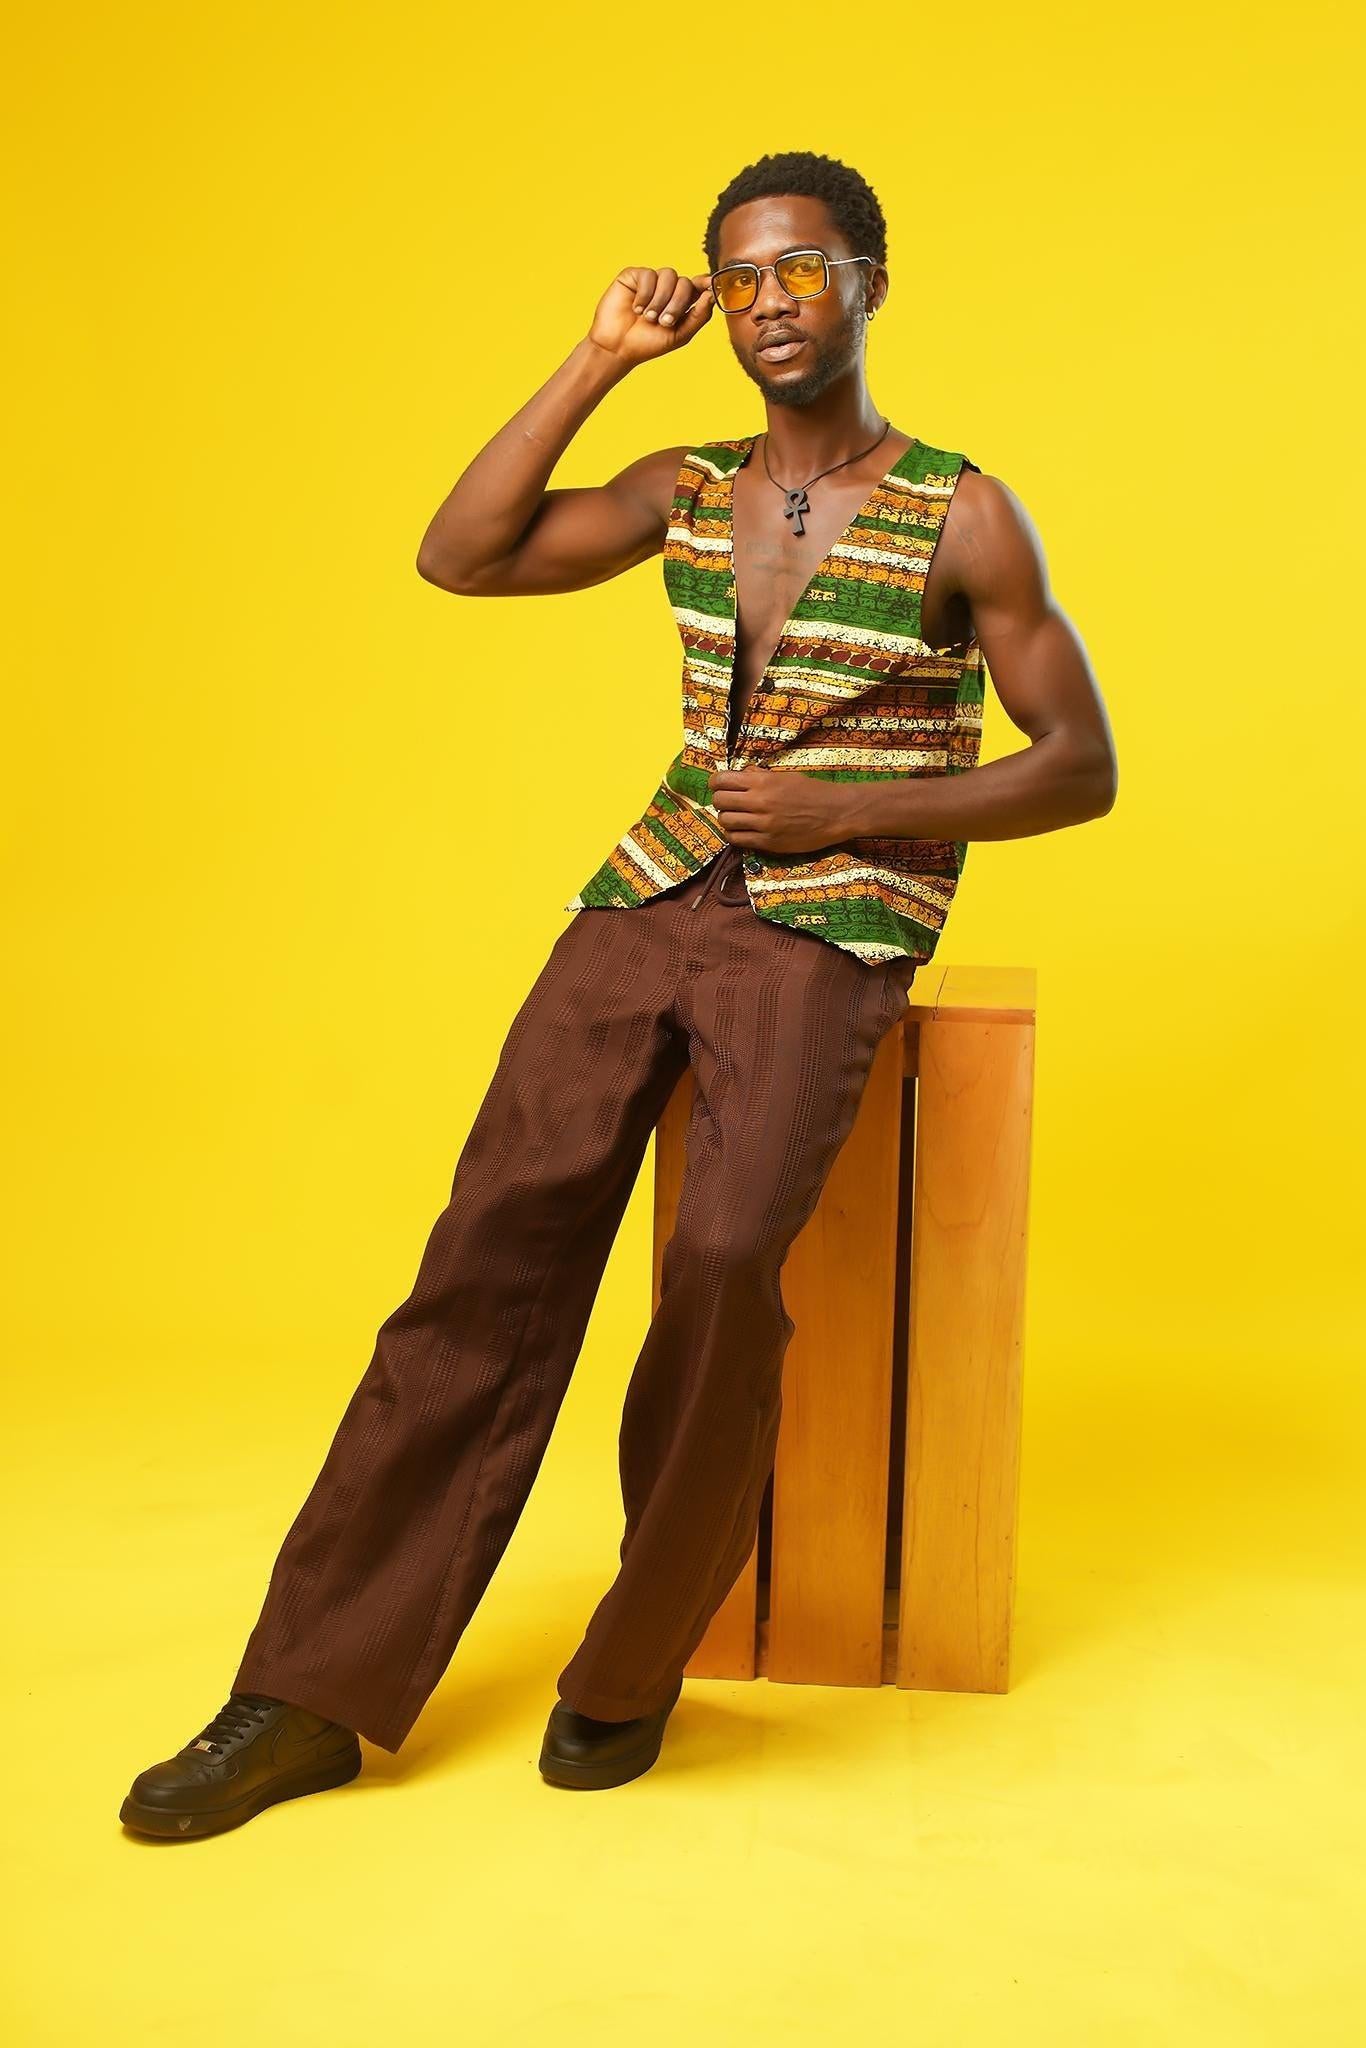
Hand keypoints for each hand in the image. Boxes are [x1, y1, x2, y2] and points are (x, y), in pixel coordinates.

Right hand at [586, 265, 713, 366]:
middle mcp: (667, 289)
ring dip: (660, 300)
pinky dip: (645, 294)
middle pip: (684, 282)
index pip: (698, 286)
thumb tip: (712, 294)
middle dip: (677, 303)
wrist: (618, 347)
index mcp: (681, 302)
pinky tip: (636, 308)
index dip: (706, 283)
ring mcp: (651, 281)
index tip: (711, 285)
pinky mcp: (634, 276)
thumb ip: (699, 316)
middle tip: (664, 322)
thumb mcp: (680, 335)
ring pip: (668, 275)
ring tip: (648, 317)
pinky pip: (648, 275)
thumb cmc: (647, 344)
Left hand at [707, 767, 854, 853]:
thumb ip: (760, 775)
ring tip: (735, 817)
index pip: (723, 780)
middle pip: (719, 801)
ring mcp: (763, 824)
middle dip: (720, 800)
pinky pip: (737, 840)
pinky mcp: (768, 842)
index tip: (719, 785)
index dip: (716, 782)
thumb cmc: (813, 791)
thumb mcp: (786, 776)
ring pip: (725, 821)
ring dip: (726, 818)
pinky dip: (734, 835)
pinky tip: (741, 831)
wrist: (836, 813)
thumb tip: (741, 773)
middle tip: (727, 802)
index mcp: (763, 781)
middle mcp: (760, 801)